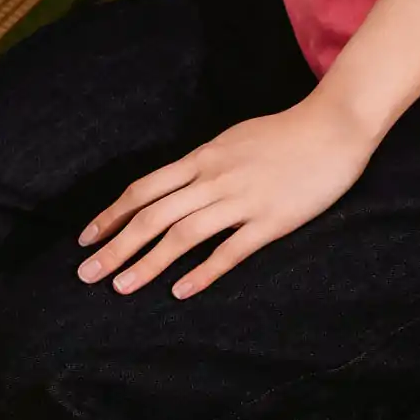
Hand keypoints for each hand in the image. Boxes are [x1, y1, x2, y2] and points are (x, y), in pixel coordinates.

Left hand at [74, 93, 377, 298]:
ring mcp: (241, 200)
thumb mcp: (233, 141)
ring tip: (120, 288)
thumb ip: (204, 164)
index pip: (145, 189)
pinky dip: (202, 272)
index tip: (86, 239)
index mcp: (203, 158)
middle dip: (115, 246)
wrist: (334, 127)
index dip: (113, 215)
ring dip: (147, 263)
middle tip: (85, 274)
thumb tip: (175, 186)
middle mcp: (214, 178)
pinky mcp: (270, 221)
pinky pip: (229, 251)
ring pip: (183, 235)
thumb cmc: (284, 134)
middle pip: (153, 215)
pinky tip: (179, 292)